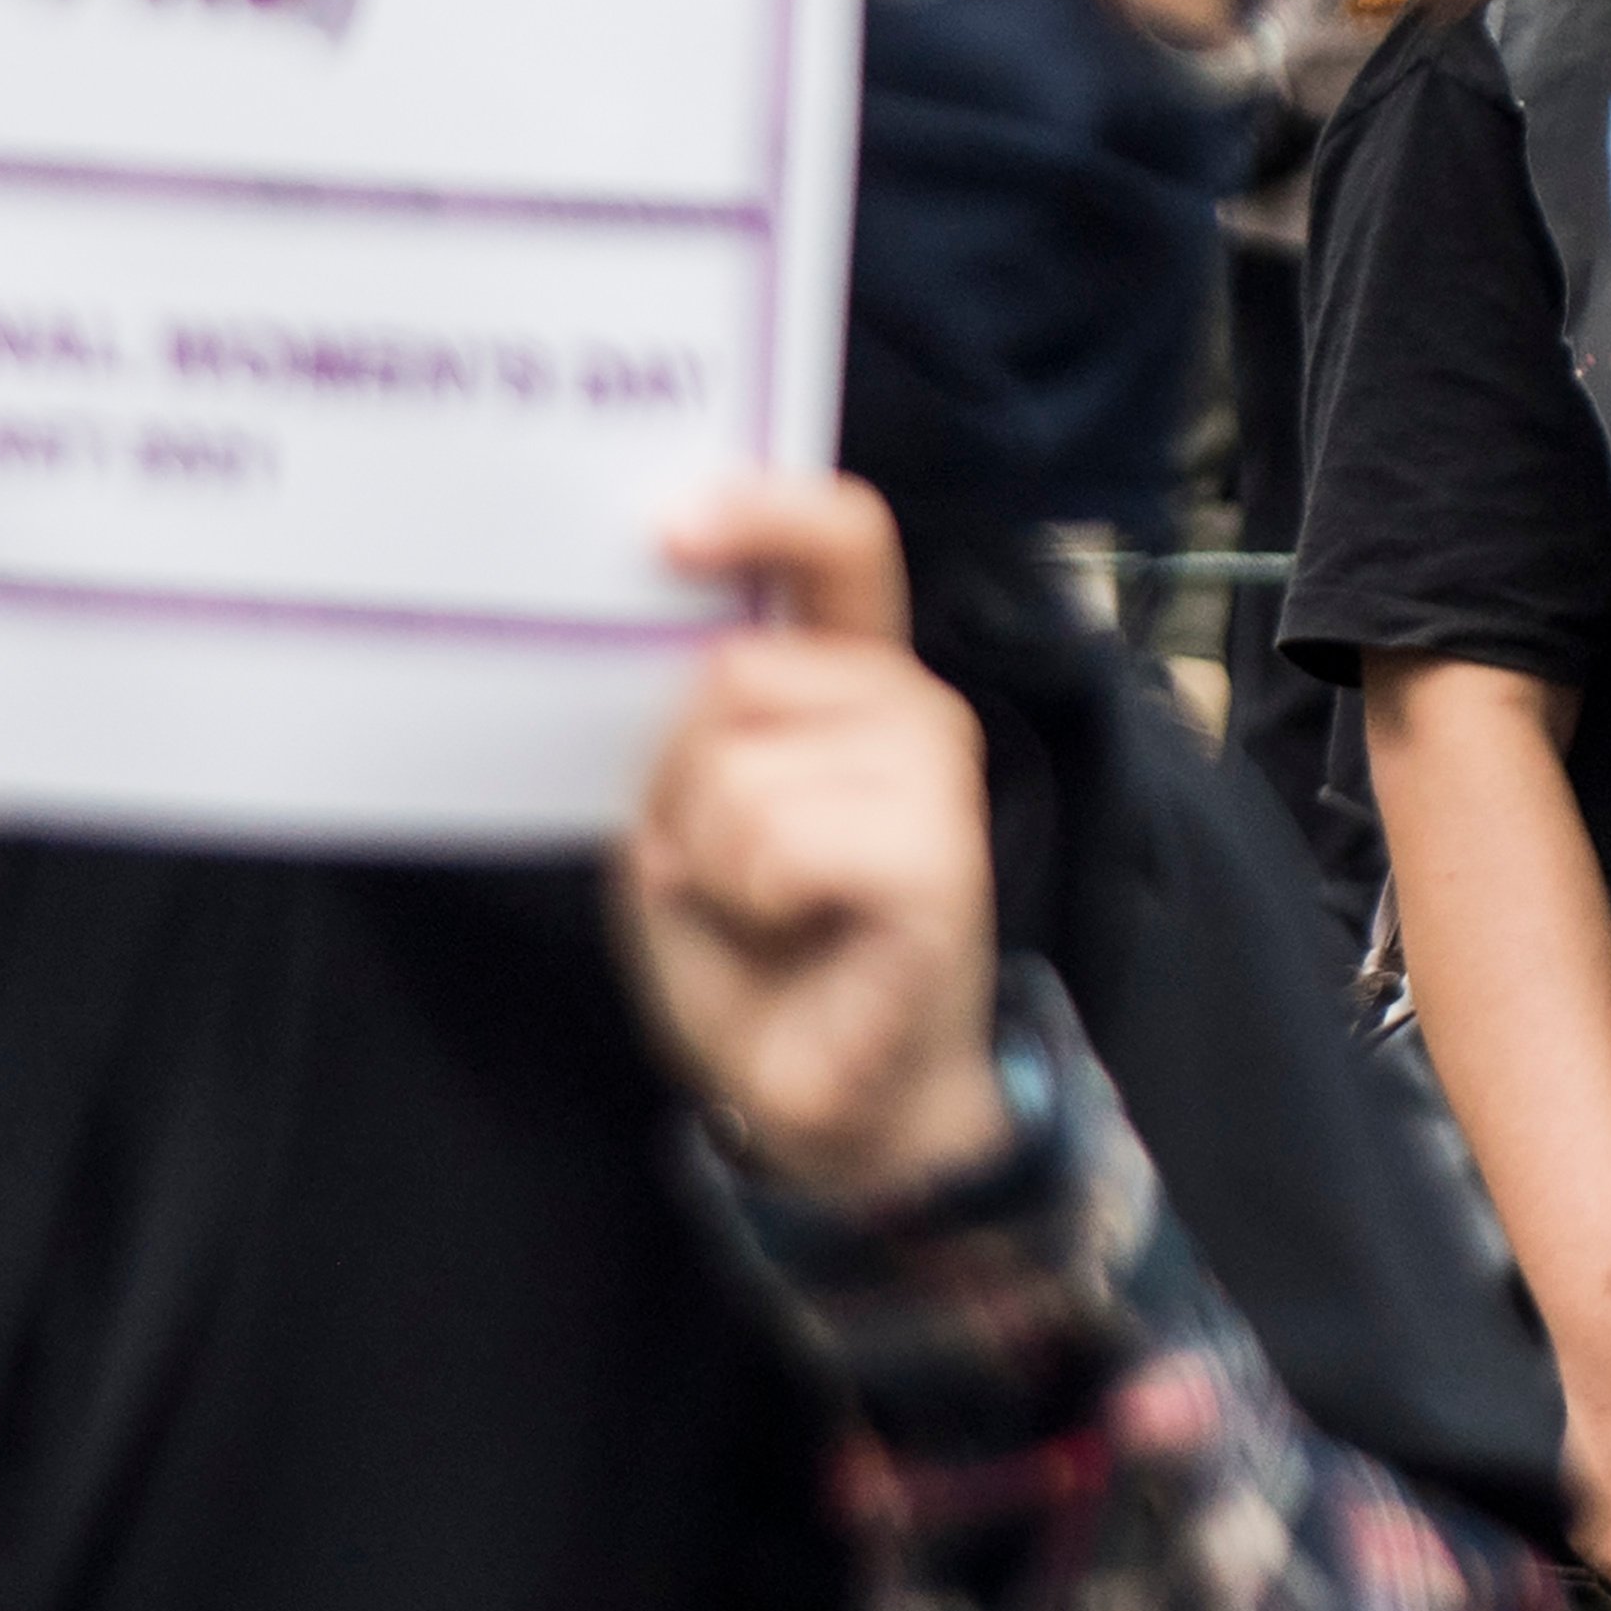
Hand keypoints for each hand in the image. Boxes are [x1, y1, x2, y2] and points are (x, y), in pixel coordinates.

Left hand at [610, 477, 1009, 1203]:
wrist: (815, 1098)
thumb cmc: (749, 952)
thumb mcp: (683, 811)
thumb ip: (692, 718)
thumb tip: (683, 651)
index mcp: (848, 674)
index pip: (841, 546)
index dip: (764, 512)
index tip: (669, 527)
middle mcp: (907, 704)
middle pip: (734, 672)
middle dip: (681, 779)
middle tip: (717, 865)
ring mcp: (936, 776)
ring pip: (744, 766)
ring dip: (709, 856)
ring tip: (757, 909)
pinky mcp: (941, 859)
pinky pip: (784, 841)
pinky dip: (750, 899)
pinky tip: (793, 933)